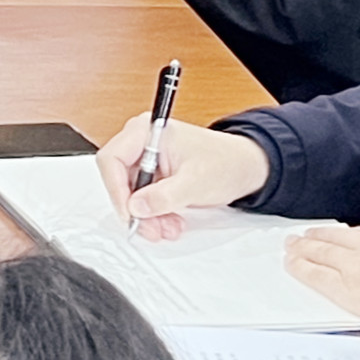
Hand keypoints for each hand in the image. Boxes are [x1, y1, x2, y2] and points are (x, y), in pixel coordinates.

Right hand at [96, 116, 271, 238]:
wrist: (247, 167)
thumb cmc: (227, 162)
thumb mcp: (195, 182)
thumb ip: (163, 196)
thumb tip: (136, 207)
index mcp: (147, 131)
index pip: (112, 159)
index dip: (116, 189)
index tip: (129, 212)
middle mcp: (143, 141)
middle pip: (119, 178)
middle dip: (135, 207)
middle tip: (149, 228)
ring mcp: (148, 157)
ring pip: (131, 192)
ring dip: (147, 214)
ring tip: (166, 227)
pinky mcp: (155, 172)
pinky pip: (143, 196)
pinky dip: (154, 212)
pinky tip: (169, 221)